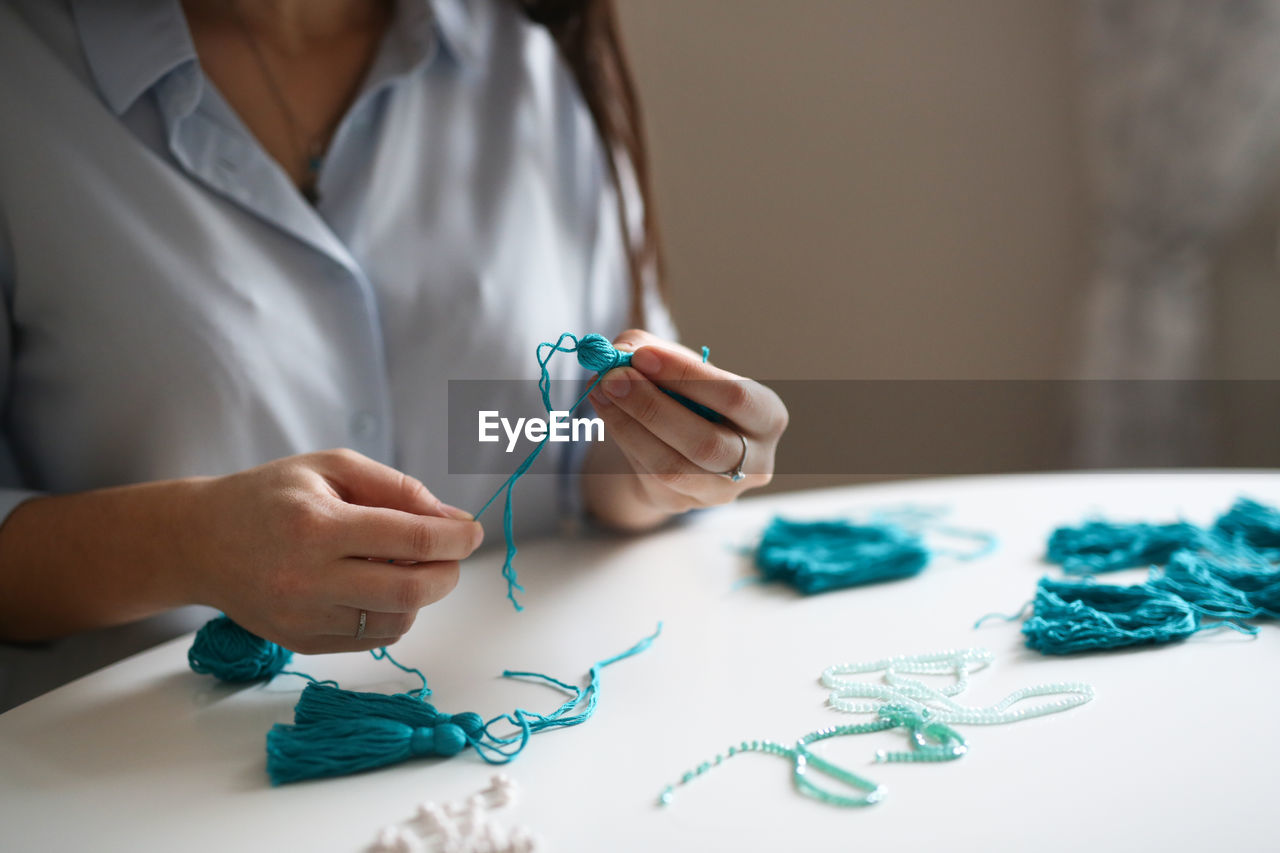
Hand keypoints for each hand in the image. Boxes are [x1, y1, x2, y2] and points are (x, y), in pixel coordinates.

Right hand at [184, 449, 482, 652]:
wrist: (199, 541)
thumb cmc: (271, 495)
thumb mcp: (332, 468)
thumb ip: (397, 489)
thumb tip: (453, 520)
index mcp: (317, 526)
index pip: (410, 541)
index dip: (456, 538)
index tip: (473, 531)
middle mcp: (308, 578)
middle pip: (410, 592)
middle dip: (448, 573)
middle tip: (452, 555)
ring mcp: (303, 617)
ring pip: (396, 621)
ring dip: (420, 595)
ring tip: (405, 566)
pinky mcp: (301, 642)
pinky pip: (373, 638)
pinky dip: (393, 614)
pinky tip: (377, 586)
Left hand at [583, 329, 787, 529]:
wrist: (677, 442)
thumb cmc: (686, 393)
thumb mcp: (676, 363)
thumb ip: (649, 348)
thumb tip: (621, 352)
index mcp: (768, 417)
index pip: (735, 397)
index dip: (687, 377)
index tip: (643, 356)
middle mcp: (756, 462)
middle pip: (705, 442)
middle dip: (654, 407)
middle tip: (614, 377)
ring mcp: (721, 491)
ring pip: (673, 466)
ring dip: (630, 426)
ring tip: (601, 391)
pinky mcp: (685, 504)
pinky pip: (651, 476)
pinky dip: (624, 441)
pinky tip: (606, 412)